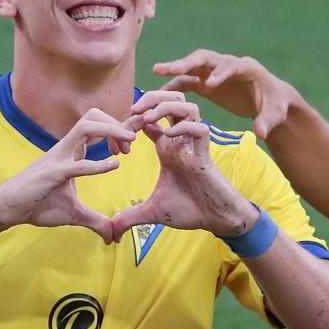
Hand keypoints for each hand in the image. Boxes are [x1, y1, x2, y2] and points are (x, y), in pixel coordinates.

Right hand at [0, 108, 135, 241]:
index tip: (131, 140)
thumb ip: (95, 221)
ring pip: (85, 126)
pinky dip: (98, 164)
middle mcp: (65, 148)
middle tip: (130, 144)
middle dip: (116, 123)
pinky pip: (78, 164)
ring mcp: (59, 158)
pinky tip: (114, 166)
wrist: (7, 208)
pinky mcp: (53, 173)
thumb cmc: (37, 204)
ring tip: (126, 146)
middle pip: (92, 116)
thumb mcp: (74, 213)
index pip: (96, 125)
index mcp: (71, 151)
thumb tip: (112, 236)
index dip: (117, 126)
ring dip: (110, 131)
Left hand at [110, 91, 256, 240]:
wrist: (216, 220)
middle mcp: (181, 141)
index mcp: (168, 148)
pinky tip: (169, 136)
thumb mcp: (153, 212)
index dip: (133, 120)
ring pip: (187, 106)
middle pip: (171, 100)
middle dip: (152, 98)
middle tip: (133, 110)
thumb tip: (112, 230)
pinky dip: (185, 127)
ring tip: (149, 119)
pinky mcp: (205, 156)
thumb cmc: (190, 210)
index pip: (150, 118)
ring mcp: (194, 146)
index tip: (119, 140)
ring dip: (167, 106)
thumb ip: (131, 216)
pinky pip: (200, 130)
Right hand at [153, 50, 296, 138]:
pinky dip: (175, 86)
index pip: (231, 67)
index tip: (208, 85)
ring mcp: (215, 72)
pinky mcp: (206, 83)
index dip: (220, 74)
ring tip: (156, 71)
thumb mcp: (275, 114)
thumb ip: (267, 122)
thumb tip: (261, 134)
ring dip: (175, 69)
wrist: (269, 100)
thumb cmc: (275, 105)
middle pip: (206, 58)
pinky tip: (160, 94)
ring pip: (193, 66)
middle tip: (170, 69)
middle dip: (188, 62)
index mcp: (247, 68)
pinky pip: (188, 81)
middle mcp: (227, 65)